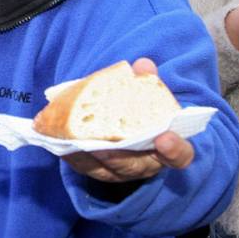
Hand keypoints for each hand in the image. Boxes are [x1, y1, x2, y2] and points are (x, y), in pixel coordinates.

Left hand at [62, 58, 194, 182]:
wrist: (130, 129)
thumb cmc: (144, 111)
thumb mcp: (149, 95)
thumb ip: (147, 81)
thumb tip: (143, 65)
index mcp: (167, 147)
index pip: (180, 155)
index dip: (175, 150)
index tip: (164, 137)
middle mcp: (147, 164)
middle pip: (135, 166)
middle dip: (118, 157)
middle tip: (102, 146)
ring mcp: (123, 171)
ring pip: (107, 171)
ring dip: (88, 158)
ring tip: (74, 143)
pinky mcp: (99, 171)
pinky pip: (86, 168)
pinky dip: (72, 155)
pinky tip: (58, 141)